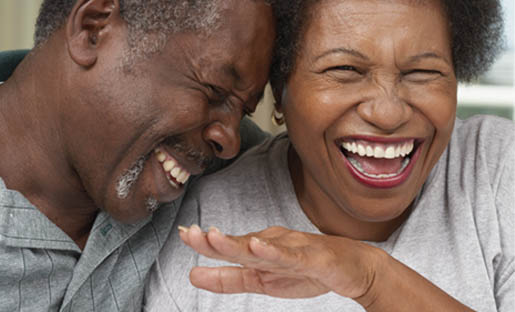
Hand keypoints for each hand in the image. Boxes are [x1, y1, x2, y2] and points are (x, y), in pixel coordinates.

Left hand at [179, 225, 381, 299]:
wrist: (354, 267)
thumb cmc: (308, 271)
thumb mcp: (262, 281)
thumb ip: (229, 278)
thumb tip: (191, 275)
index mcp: (260, 248)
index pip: (229, 246)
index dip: (205, 243)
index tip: (182, 234)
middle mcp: (273, 244)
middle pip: (240, 243)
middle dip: (214, 240)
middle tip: (189, 234)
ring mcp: (293, 249)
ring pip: (262, 247)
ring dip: (238, 242)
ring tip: (214, 237)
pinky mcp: (314, 258)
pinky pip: (292, 255)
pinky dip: (275, 250)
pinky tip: (258, 245)